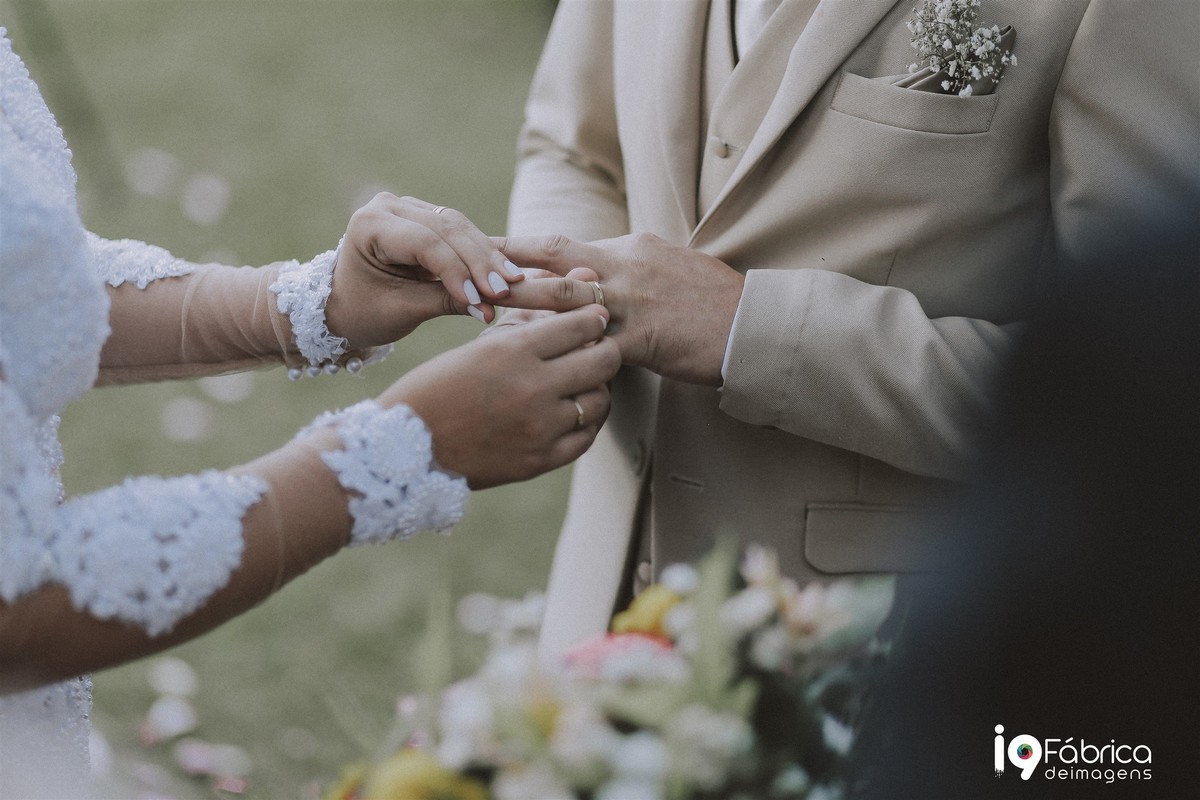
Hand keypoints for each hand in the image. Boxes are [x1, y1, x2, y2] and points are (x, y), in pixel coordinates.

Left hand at [323, 192, 525, 345]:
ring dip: (487, 256)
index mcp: (369, 225)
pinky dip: (482, 253)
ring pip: (459, 227)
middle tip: (506, 290)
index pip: (423, 242)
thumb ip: (444, 303)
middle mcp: (388, 206)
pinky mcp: (426, 217)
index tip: (482, 299)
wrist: (344, 306)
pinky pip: (460, 232)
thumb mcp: (401, 310)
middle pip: (446, 229)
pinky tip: (505, 271)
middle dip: (479, 262)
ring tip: (512, 281)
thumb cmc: (363, 312)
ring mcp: (408, 207)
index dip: (456, 271)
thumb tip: (489, 309)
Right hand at [378, 305, 619, 488]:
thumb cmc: (439, 387)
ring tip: (582, 381)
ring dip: (597, 386)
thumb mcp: (480, 345)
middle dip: (606, 349)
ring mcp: (540, 428)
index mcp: (512, 350)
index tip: (593, 317)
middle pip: (603, 361)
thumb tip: (581, 279)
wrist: (407, 449)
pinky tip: (573, 411)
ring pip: (600, 399)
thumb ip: (533, 317)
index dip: (594, 318)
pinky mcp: (541, 460)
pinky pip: (586, 436)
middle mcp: (532, 388)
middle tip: (598, 347)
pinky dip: (587, 421)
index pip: (581, 324)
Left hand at [496, 233, 744, 384]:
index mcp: (631, 248)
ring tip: (482, 302)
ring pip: (564, 295)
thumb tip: (602, 269)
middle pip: (554, 257)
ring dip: (520, 297)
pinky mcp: (642, 338)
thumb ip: (633, 268)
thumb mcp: (672, 268)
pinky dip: (560, 348)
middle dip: (506, 261)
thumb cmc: (716, 300)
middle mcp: (626, 266)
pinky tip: (532, 358)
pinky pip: (592, 344)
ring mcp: (632, 301)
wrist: (754, 324)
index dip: (524, 248)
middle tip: (465, 263)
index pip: (566, 245)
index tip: (488, 249)